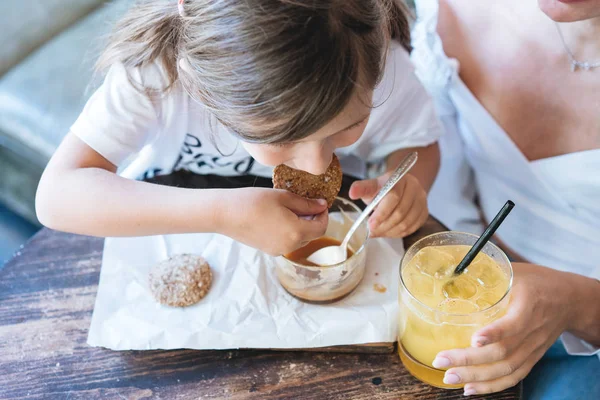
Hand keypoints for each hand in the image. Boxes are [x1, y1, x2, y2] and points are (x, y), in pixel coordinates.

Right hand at [221, 187, 327, 255]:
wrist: (225, 214)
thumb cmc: (253, 201)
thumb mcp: (283, 197)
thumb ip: (306, 204)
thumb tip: (322, 206)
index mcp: (296, 233)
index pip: (321, 227)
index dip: (324, 215)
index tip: (320, 203)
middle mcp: (289, 246)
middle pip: (311, 235)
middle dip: (313, 220)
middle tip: (306, 203)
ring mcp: (278, 250)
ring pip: (299, 239)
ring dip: (301, 226)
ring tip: (291, 209)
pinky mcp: (268, 250)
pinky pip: (286, 242)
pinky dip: (289, 231)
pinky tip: (278, 217)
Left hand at [348, 172, 427, 237]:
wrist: (401, 188)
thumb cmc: (383, 189)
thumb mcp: (372, 186)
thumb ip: (362, 188)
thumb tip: (352, 193)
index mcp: (400, 179)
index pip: (394, 197)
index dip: (381, 213)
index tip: (370, 224)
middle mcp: (415, 189)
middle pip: (401, 212)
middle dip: (384, 225)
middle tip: (371, 232)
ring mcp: (422, 201)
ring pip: (407, 223)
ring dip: (390, 231)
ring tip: (378, 233)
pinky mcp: (424, 213)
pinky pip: (412, 228)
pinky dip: (398, 233)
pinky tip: (388, 232)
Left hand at [432, 263, 573, 395]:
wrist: (569, 299)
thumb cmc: (536, 281)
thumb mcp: (514, 270)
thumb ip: (486, 271)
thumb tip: (449, 270)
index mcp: (529, 304)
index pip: (514, 323)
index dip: (495, 333)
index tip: (474, 339)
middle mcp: (532, 330)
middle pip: (503, 352)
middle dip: (470, 360)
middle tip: (442, 361)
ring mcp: (533, 347)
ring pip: (507, 368)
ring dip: (477, 377)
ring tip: (450, 377)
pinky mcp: (532, 358)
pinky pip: (514, 377)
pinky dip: (492, 386)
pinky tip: (470, 389)